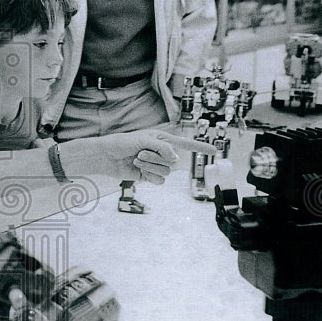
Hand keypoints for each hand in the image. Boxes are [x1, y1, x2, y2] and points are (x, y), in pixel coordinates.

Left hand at [66, 130, 217, 185]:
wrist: (106, 157)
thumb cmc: (121, 143)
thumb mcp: (142, 140)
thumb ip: (161, 147)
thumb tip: (175, 158)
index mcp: (162, 140)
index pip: (185, 144)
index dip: (200, 146)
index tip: (214, 149)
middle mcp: (162, 152)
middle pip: (173, 161)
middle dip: (155, 157)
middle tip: (140, 153)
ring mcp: (156, 165)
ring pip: (166, 171)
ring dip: (150, 166)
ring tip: (136, 160)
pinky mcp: (149, 176)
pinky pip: (159, 180)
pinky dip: (149, 175)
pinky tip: (138, 170)